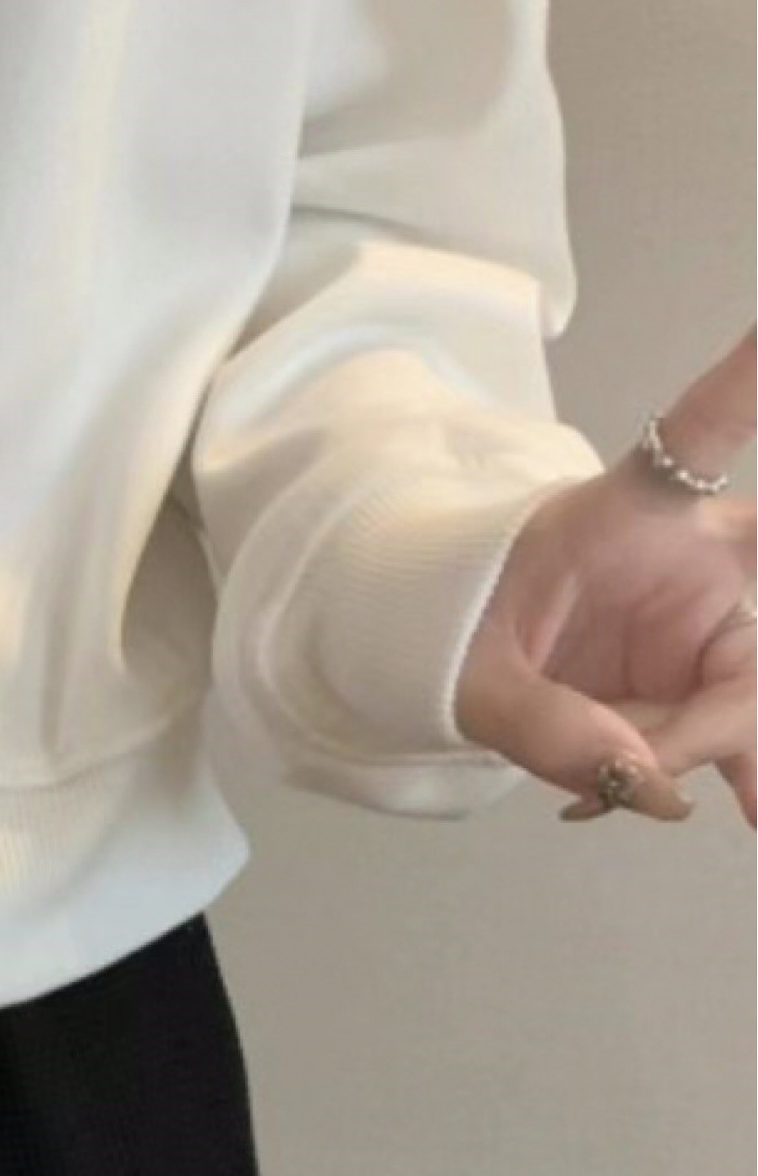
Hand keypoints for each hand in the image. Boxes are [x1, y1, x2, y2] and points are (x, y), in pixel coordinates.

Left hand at [453, 324, 756, 827]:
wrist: (448, 653)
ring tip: (602, 777)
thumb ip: (547, 725)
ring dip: (685, 748)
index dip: (747, 380)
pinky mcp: (716, 677)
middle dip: (743, 683)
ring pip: (749, 696)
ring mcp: (716, 620)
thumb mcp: (467, 675)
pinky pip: (742, 741)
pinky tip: (643, 796)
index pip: (701, 433)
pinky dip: (714, 778)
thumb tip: (651, 788)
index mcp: (627, 509)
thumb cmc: (448, 622)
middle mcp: (695, 554)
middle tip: (716, 751)